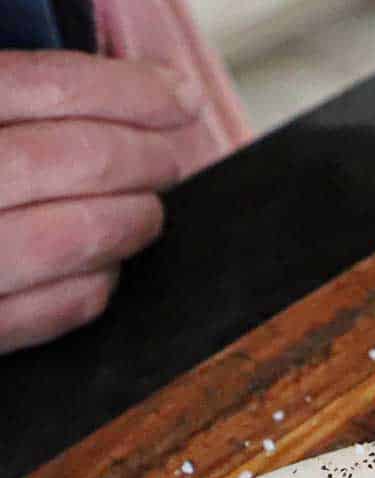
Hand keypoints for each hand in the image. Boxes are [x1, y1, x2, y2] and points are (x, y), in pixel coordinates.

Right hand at [0, 51, 202, 353]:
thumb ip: (3, 103)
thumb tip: (109, 92)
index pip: (41, 86)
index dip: (124, 92)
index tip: (174, 95)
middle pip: (71, 160)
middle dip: (141, 157)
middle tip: (167, 157)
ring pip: (74, 239)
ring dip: (130, 222)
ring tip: (145, 209)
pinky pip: (54, 309)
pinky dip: (96, 285)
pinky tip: (104, 268)